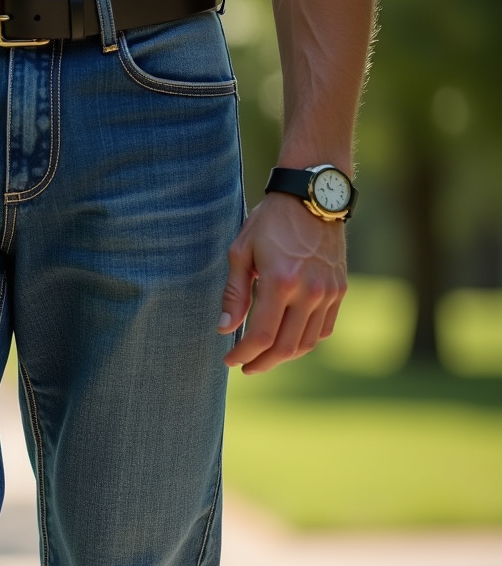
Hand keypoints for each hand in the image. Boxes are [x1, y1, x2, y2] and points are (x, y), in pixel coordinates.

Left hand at [218, 192, 346, 373]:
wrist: (312, 198)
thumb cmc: (270, 222)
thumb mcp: (242, 251)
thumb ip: (234, 293)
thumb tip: (224, 329)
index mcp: (280, 282)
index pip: (261, 336)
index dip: (243, 354)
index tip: (229, 360)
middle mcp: (309, 291)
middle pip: (286, 347)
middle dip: (262, 362)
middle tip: (245, 367)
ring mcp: (329, 292)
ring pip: (307, 343)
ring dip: (284, 356)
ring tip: (264, 358)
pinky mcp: (340, 290)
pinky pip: (324, 329)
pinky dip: (305, 342)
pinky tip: (288, 340)